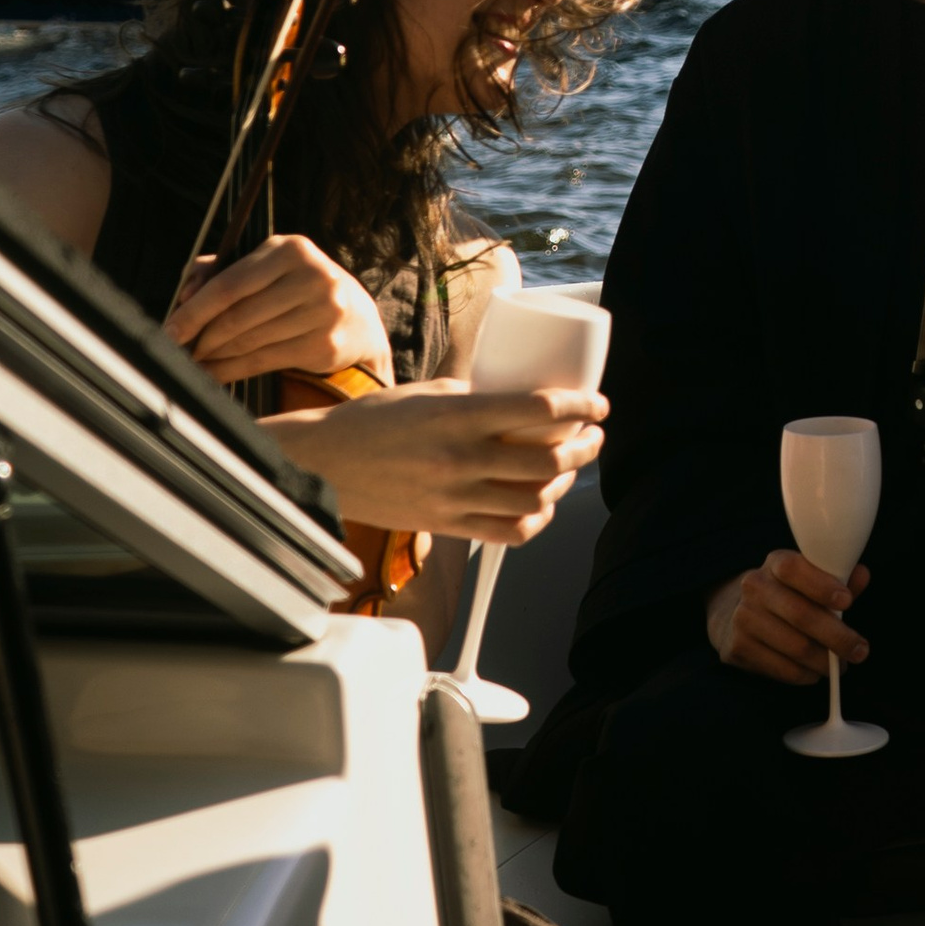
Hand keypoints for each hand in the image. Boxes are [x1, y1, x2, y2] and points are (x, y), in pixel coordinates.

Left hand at [168, 236, 395, 388]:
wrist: (356, 317)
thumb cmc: (295, 287)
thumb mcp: (266, 267)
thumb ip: (220, 271)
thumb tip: (185, 294)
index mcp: (291, 249)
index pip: (231, 283)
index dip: (195, 310)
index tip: (170, 330)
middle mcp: (312, 277)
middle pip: (238, 315)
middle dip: (201, 337)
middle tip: (178, 351)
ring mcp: (324, 312)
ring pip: (250, 341)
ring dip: (214, 356)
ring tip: (194, 362)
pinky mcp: (325, 345)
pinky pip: (265, 362)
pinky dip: (233, 371)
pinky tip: (215, 374)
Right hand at [262, 380, 604, 544]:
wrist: (326, 465)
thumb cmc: (374, 421)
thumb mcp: (428, 393)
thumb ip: (475, 396)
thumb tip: (519, 394)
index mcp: (458, 416)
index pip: (540, 409)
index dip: (581, 405)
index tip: (598, 403)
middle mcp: (462, 459)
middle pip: (548, 460)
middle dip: (585, 446)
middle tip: (593, 434)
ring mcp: (456, 497)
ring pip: (535, 499)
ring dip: (565, 482)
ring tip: (571, 467)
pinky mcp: (448, 525)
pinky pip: (509, 532)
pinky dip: (535, 519)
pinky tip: (541, 504)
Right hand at [707, 547, 871, 685]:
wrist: (732, 613)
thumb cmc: (786, 595)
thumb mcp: (808, 580)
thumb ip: (837, 578)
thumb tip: (863, 575)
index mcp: (775, 563)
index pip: (794, 569)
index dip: (822, 585)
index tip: (847, 601)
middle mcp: (755, 587)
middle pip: (801, 615)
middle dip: (838, 637)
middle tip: (860, 651)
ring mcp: (744, 618)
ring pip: (796, 647)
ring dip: (825, 662)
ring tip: (841, 666)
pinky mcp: (738, 648)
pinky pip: (783, 669)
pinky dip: (806, 675)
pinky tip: (815, 672)